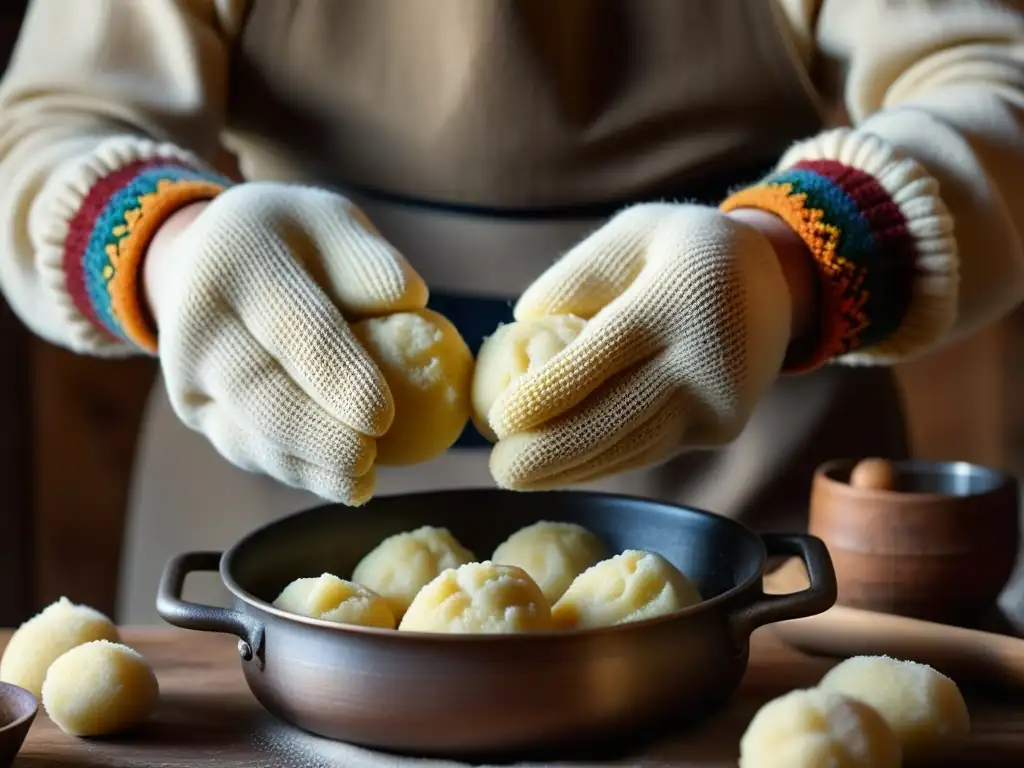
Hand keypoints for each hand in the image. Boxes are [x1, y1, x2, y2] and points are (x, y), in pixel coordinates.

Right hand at [145, 182, 427, 503]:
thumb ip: (372, 262)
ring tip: (361, 484)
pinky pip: (246, 448)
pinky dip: (294, 470)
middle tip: (367, 461)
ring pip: (249, 433)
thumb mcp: (336, 225)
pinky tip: (337, 483)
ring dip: (307, 467)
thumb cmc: (299, 243)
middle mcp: (198, 319)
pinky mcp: (195, 409)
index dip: (340, 378)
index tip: (383, 417)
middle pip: (261, 393)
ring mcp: (186, 371)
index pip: (297, 329)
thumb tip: (413, 304)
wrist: (210, 256)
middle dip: (318, 436)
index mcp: (239, 260)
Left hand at [487, 204, 802, 489]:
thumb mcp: (632, 232)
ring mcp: (718, 401)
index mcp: (677, 299)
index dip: (547, 393)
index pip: (601, 357)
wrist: (779, 279)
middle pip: (616, 418)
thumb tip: (520, 329)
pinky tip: (564, 469)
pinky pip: (652, 450)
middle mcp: (704, 358)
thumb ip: (577, 276)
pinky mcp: (723, 428)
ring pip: (633, 448)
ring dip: (572, 469)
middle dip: (551, 453)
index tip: (499, 419)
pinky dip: (603, 464)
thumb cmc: (683, 249)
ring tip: (519, 475)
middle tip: (500, 469)